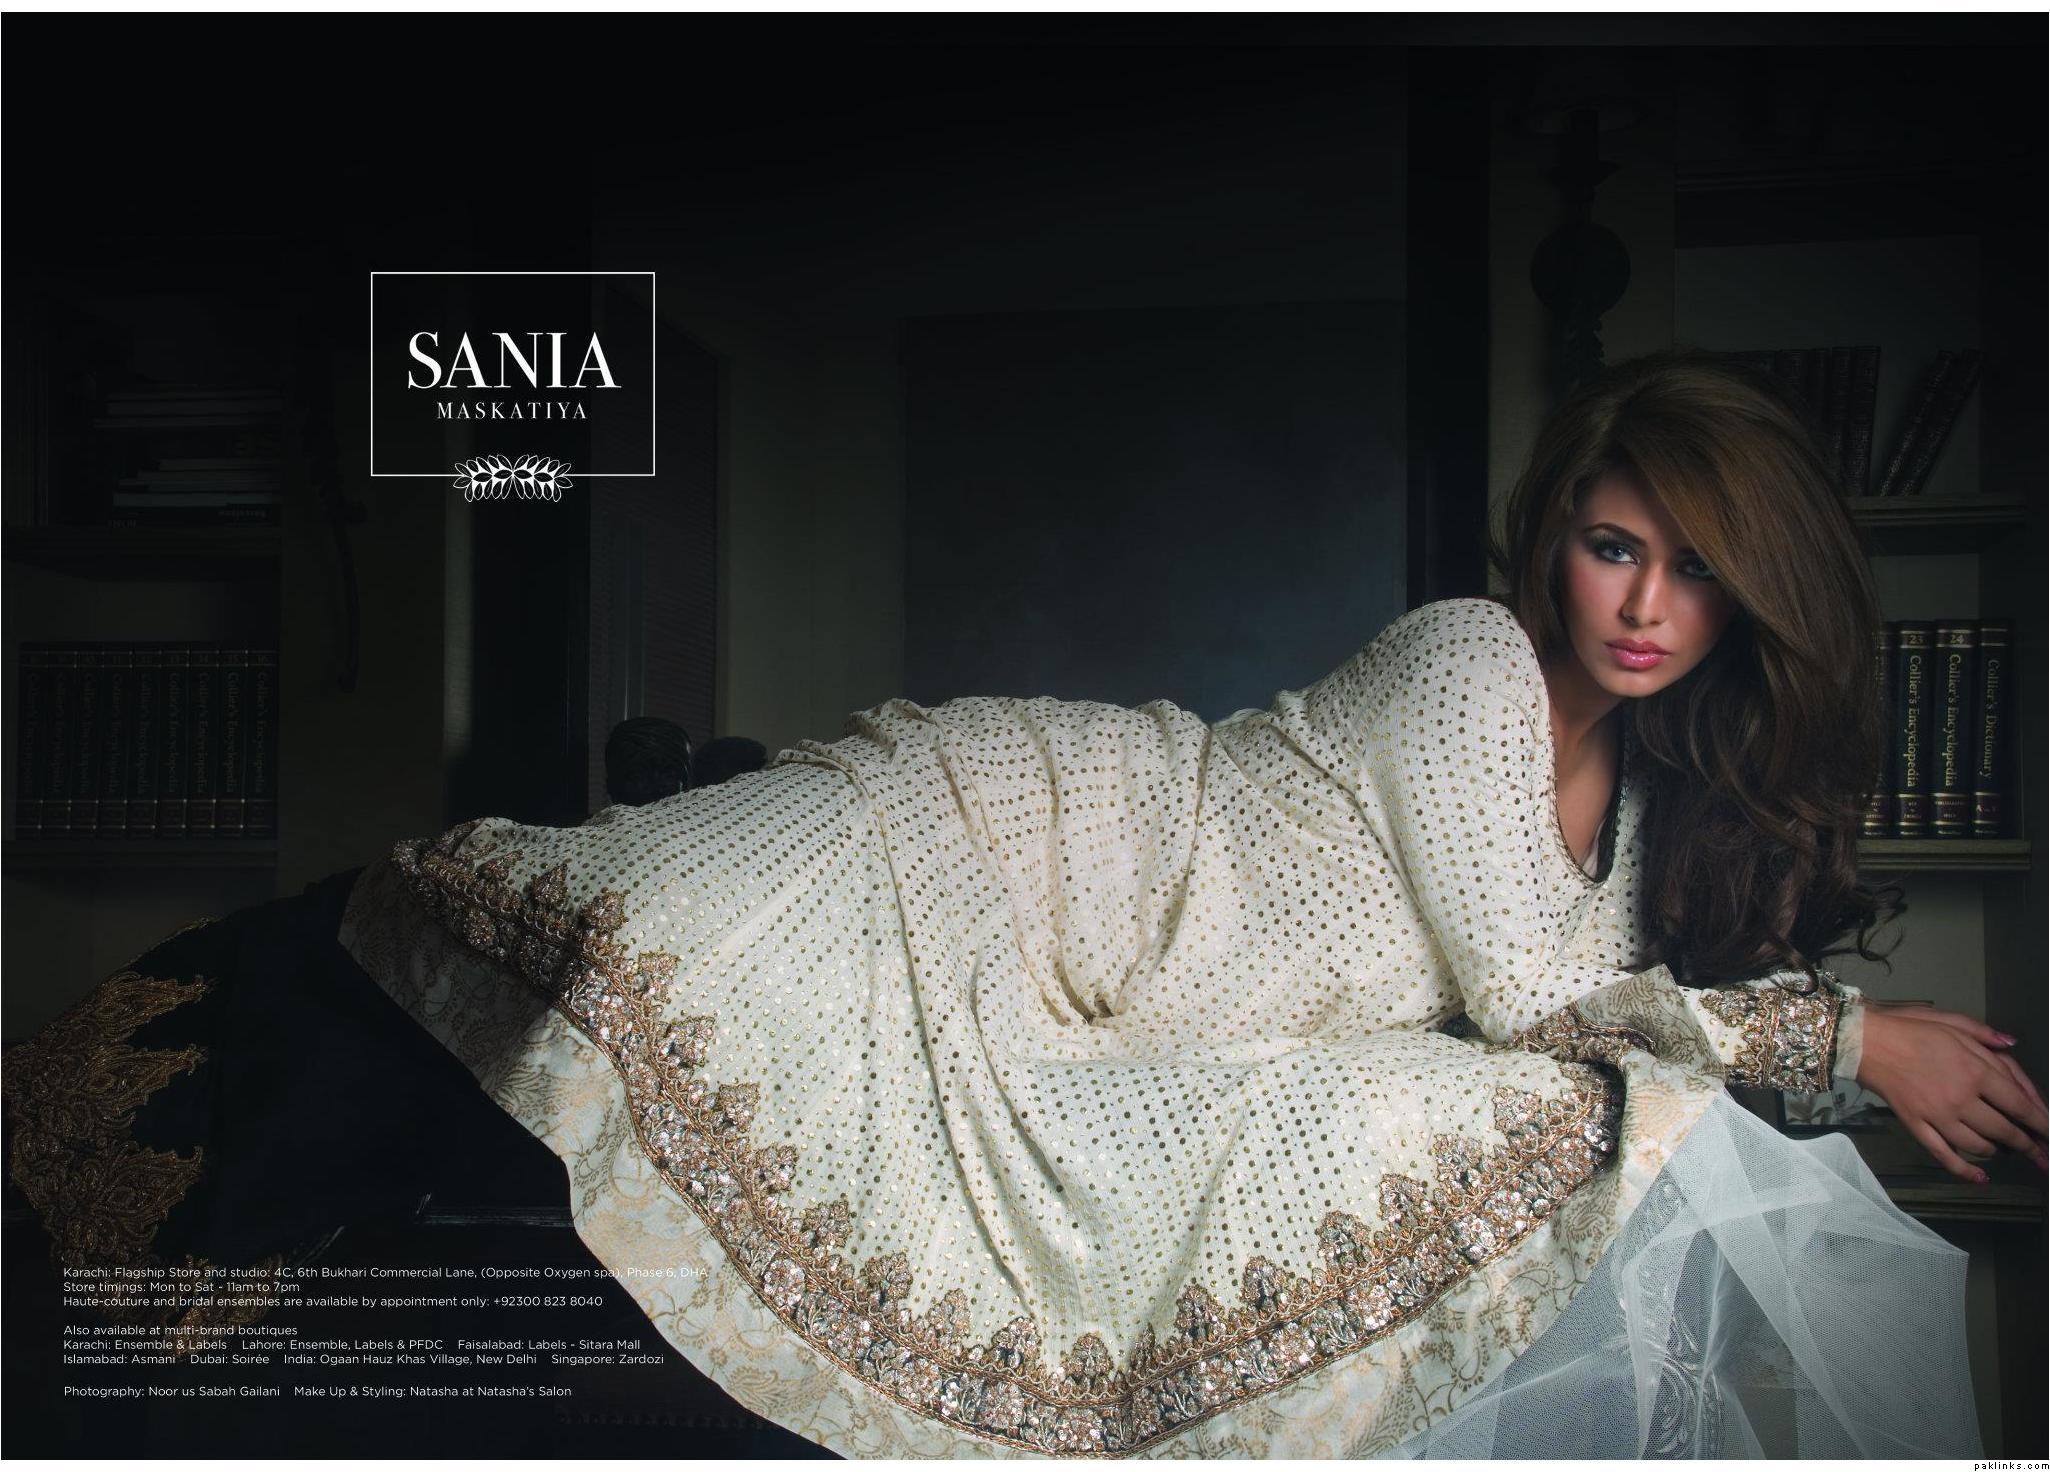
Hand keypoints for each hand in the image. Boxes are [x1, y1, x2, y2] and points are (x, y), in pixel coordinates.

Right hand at [1856, 1007, 2048, 1182]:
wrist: (1865, 1041)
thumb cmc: (1909, 1027)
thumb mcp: (1951, 1022)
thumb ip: (1985, 1035)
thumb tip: (2012, 1044)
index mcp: (1975, 1070)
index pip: (2019, 1104)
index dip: (2041, 1123)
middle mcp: (1962, 1098)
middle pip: (2004, 1130)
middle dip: (2028, 1146)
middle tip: (2042, 1157)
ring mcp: (1939, 1116)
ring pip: (1979, 1145)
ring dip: (1998, 1151)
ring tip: (2006, 1153)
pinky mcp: (1917, 1126)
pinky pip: (1944, 1154)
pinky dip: (1964, 1170)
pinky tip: (1981, 1178)